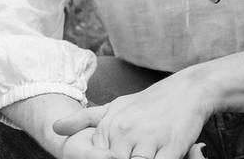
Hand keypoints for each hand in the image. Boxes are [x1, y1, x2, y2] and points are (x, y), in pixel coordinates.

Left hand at [53, 75, 214, 158]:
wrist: (188, 90)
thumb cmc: (149, 102)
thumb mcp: (115, 107)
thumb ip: (85, 120)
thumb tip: (55, 128)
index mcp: (109, 127)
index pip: (94, 157)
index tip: (109, 156)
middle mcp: (125, 133)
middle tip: (126, 157)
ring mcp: (148, 140)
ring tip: (139, 158)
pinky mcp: (170, 148)